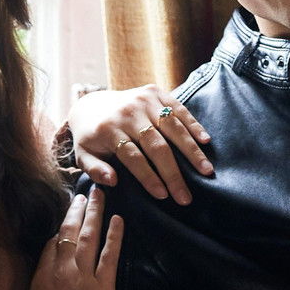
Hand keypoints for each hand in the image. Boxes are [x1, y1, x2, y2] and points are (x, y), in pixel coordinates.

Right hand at [22, 188, 123, 289]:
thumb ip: (42, 282)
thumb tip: (51, 266)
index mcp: (43, 274)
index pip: (52, 242)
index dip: (63, 228)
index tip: (71, 216)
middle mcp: (61, 269)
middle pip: (70, 231)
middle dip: (78, 209)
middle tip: (86, 193)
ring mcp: (82, 277)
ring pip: (88, 236)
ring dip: (94, 212)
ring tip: (100, 195)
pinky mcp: (101, 289)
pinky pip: (109, 256)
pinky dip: (114, 236)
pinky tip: (118, 220)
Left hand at [66, 85, 211, 204]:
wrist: (92, 105)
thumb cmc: (91, 138)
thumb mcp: (83, 155)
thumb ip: (94, 170)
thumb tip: (112, 181)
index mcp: (109, 129)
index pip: (133, 156)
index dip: (148, 177)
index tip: (163, 196)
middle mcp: (128, 113)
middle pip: (156, 145)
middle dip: (173, 173)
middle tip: (186, 197)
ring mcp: (143, 100)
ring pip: (172, 127)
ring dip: (191, 150)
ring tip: (206, 170)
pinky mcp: (155, 92)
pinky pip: (178, 109)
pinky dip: (193, 124)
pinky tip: (206, 141)